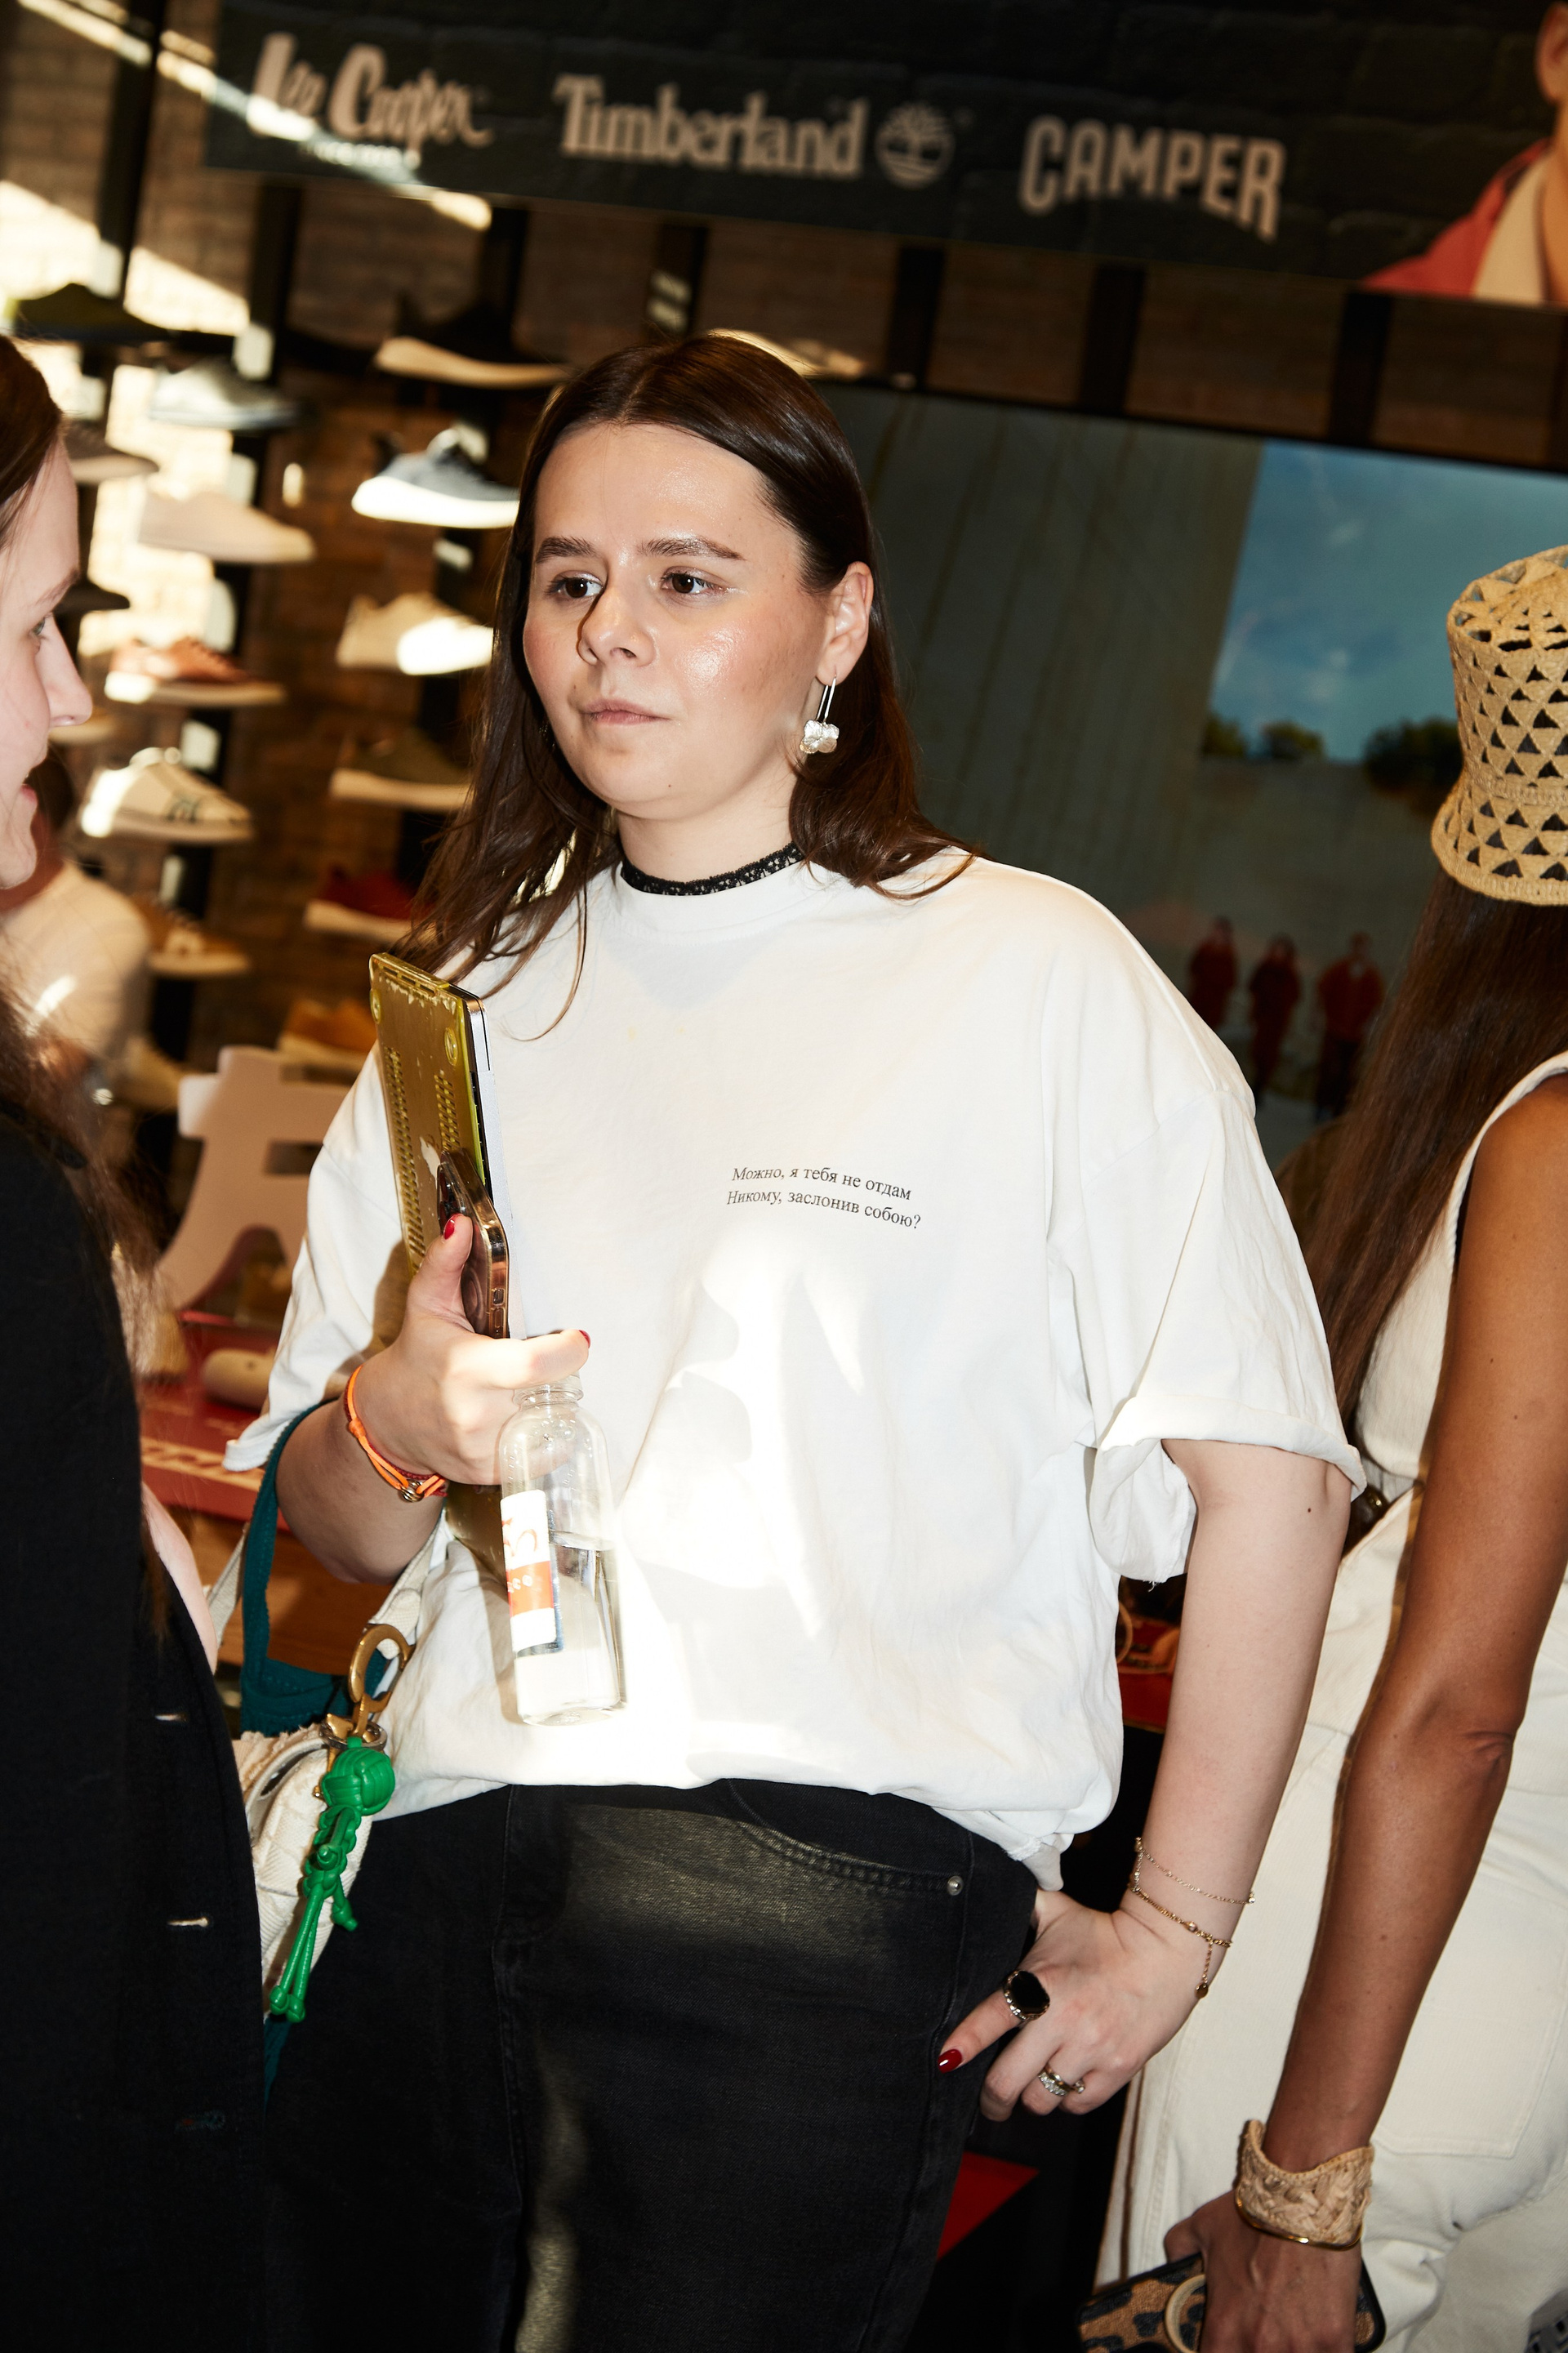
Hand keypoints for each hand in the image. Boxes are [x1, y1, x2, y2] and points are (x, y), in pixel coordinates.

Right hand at [350, 1216, 588, 1484]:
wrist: (387, 1424)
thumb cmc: (416, 1357)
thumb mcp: (426, 1306)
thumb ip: (445, 1264)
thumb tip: (461, 1225)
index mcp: (465, 1369)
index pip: (536, 1365)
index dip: (569, 1350)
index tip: (576, 1339)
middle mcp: (476, 1414)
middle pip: (552, 1392)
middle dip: (560, 1373)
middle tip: (547, 1360)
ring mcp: (484, 1449)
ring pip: (553, 1422)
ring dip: (553, 1403)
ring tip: (529, 1389)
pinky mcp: (491, 1473)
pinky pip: (545, 1452)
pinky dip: (547, 1434)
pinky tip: (527, 1417)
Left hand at [941, 1890, 1206, 2118]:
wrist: (1167, 1951)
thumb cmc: (1105, 1934)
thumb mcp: (1057, 1913)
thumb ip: (1022, 1908)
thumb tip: (989, 1887)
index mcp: (1041, 1981)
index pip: (988, 2021)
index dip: (962, 2046)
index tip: (945, 2062)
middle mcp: (1062, 2019)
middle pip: (1007, 2082)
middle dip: (991, 2098)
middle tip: (989, 2100)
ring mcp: (1091, 2048)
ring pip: (1041, 2100)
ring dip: (1032, 2097)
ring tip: (1032, 2086)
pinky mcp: (1118, 2069)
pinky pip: (1077, 2104)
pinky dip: (1068, 2099)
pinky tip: (1068, 2081)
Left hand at [1166, 2191, 1361, 2351]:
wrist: (1302, 2201)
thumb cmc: (1253, 2215)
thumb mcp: (1203, 2227)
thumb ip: (1181, 2248)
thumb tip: (1174, 2261)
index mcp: (1223, 2332)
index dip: (1226, 2352)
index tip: (1235, 2343)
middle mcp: (1257, 2348)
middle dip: (1262, 2350)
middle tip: (1270, 2332)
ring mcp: (1299, 2350)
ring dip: (1296, 2350)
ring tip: (1299, 2334)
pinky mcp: (1334, 2343)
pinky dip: (1330, 2349)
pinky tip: (1328, 2338)